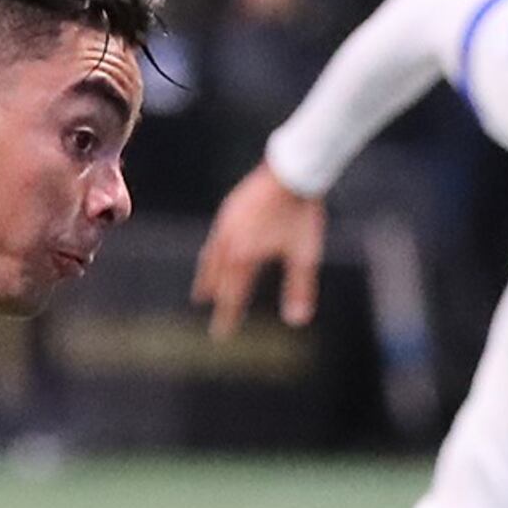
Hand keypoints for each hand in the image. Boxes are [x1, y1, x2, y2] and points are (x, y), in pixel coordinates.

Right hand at [194, 165, 326, 337]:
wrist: (292, 171)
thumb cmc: (301, 214)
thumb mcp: (305, 255)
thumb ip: (300, 288)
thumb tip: (297, 321)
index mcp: (244, 257)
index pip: (233, 295)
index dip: (227, 317)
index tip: (221, 336)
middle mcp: (229, 242)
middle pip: (215, 276)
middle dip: (212, 294)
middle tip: (204, 308)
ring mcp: (227, 223)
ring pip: (211, 256)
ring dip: (206, 274)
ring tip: (203, 288)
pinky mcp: (230, 209)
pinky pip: (216, 238)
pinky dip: (213, 252)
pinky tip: (219, 252)